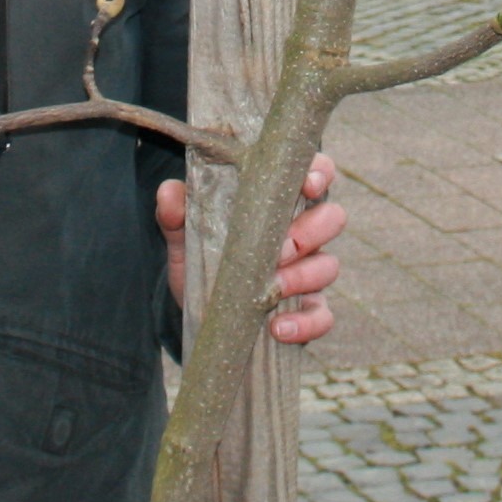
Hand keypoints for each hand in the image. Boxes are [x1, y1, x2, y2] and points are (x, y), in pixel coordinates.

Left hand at [157, 155, 345, 344]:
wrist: (198, 310)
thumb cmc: (202, 258)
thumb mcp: (185, 236)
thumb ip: (176, 213)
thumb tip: (168, 192)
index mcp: (281, 203)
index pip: (317, 174)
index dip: (320, 174)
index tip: (308, 185)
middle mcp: (303, 233)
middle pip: (333, 218)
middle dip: (311, 231)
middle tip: (280, 248)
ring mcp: (309, 272)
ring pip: (329, 265)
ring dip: (303, 276)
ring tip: (272, 290)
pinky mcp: (308, 310)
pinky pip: (322, 316)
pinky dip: (305, 323)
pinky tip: (277, 328)